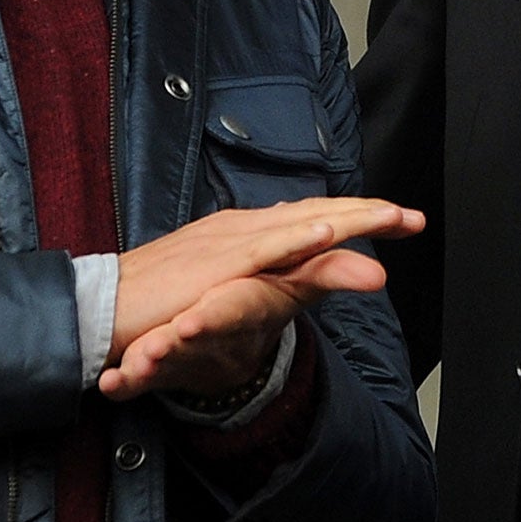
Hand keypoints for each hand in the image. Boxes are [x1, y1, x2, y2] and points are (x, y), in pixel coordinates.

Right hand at [100, 197, 422, 401]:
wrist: (107, 308)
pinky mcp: (214, 266)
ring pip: (301, 224)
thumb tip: (310, 249)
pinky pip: (263, 249)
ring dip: (347, 219)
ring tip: (389, 217)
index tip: (404, 221)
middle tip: (412, 219)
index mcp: (249, 231)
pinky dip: (296, 238)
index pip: (315, 217)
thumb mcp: (229, 287)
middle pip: (318, 214)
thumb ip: (270, 272)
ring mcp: (231, 242)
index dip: (360, 216)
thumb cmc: (161, 298)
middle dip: (369, 213)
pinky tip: (325, 232)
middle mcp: (245, 227)